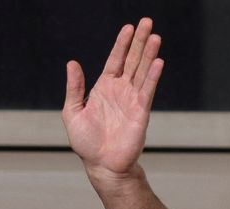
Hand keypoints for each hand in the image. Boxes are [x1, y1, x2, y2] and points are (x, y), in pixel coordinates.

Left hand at [62, 18, 163, 179]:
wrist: (102, 165)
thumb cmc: (86, 143)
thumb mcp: (72, 112)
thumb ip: (74, 88)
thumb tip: (72, 63)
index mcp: (104, 88)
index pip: (116, 60)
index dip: (122, 44)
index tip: (129, 28)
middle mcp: (121, 91)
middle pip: (133, 60)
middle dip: (140, 42)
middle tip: (148, 22)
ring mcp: (132, 100)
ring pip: (142, 72)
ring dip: (149, 54)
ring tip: (155, 36)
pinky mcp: (141, 112)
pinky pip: (147, 91)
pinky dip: (152, 76)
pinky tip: (158, 62)